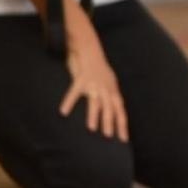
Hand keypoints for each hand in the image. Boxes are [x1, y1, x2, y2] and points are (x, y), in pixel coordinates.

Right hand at [59, 25, 128, 140]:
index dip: (122, 124)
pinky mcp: (81, 78)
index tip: (124, 139)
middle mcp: (106, 88)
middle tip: (109, 137)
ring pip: (95, 102)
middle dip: (110, 123)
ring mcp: (94, 84)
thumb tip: (115, 109)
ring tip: (92, 128)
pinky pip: (74, 91)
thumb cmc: (99, 68)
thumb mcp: (109, 81)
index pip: (120, 110)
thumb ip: (111, 95)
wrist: (90, 48)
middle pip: (109, 108)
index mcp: (113, 90)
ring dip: (94, 115)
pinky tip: (63, 111)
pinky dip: (69, 101)